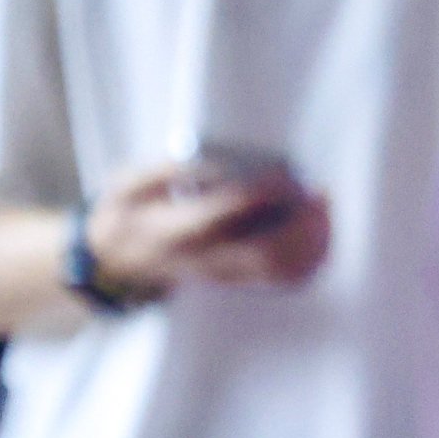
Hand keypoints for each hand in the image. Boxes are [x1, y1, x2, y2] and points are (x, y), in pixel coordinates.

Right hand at [83, 159, 331, 297]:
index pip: (218, 219)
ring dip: (311, 238)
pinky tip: (320, 221)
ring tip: (322, 198)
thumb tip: (209, 159)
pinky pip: (282, 275)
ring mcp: (221, 275)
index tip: (282, 171)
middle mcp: (201, 261)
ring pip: (279, 270)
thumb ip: (166, 170)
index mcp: (169, 234)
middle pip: (262, 255)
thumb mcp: (127, 185)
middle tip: (315, 188)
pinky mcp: (236, 278)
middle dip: (297, 223)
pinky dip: (310, 251)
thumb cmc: (128, 212)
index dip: (254, 195)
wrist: (117, 262)